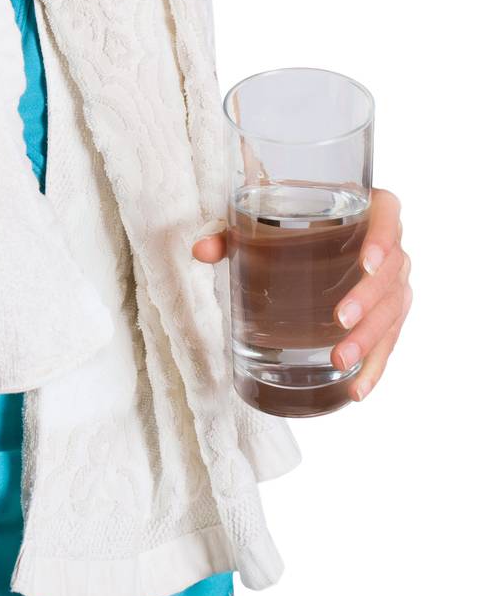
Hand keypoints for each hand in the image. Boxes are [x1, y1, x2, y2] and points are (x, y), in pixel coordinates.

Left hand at [191, 185, 412, 402]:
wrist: (313, 233)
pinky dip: (375, 366)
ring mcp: (394, 281)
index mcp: (369, 208)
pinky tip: (357, 388)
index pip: (389, 214)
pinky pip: (390, 339)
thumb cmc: (294, 222)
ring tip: (341, 360)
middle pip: (391, 272)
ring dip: (370, 338)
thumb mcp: (265, 220)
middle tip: (340, 321)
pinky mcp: (389, 312)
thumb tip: (200, 249)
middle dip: (368, 300)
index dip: (383, 237)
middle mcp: (390, 244)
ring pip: (392, 310)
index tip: (365, 263)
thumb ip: (233, 233)